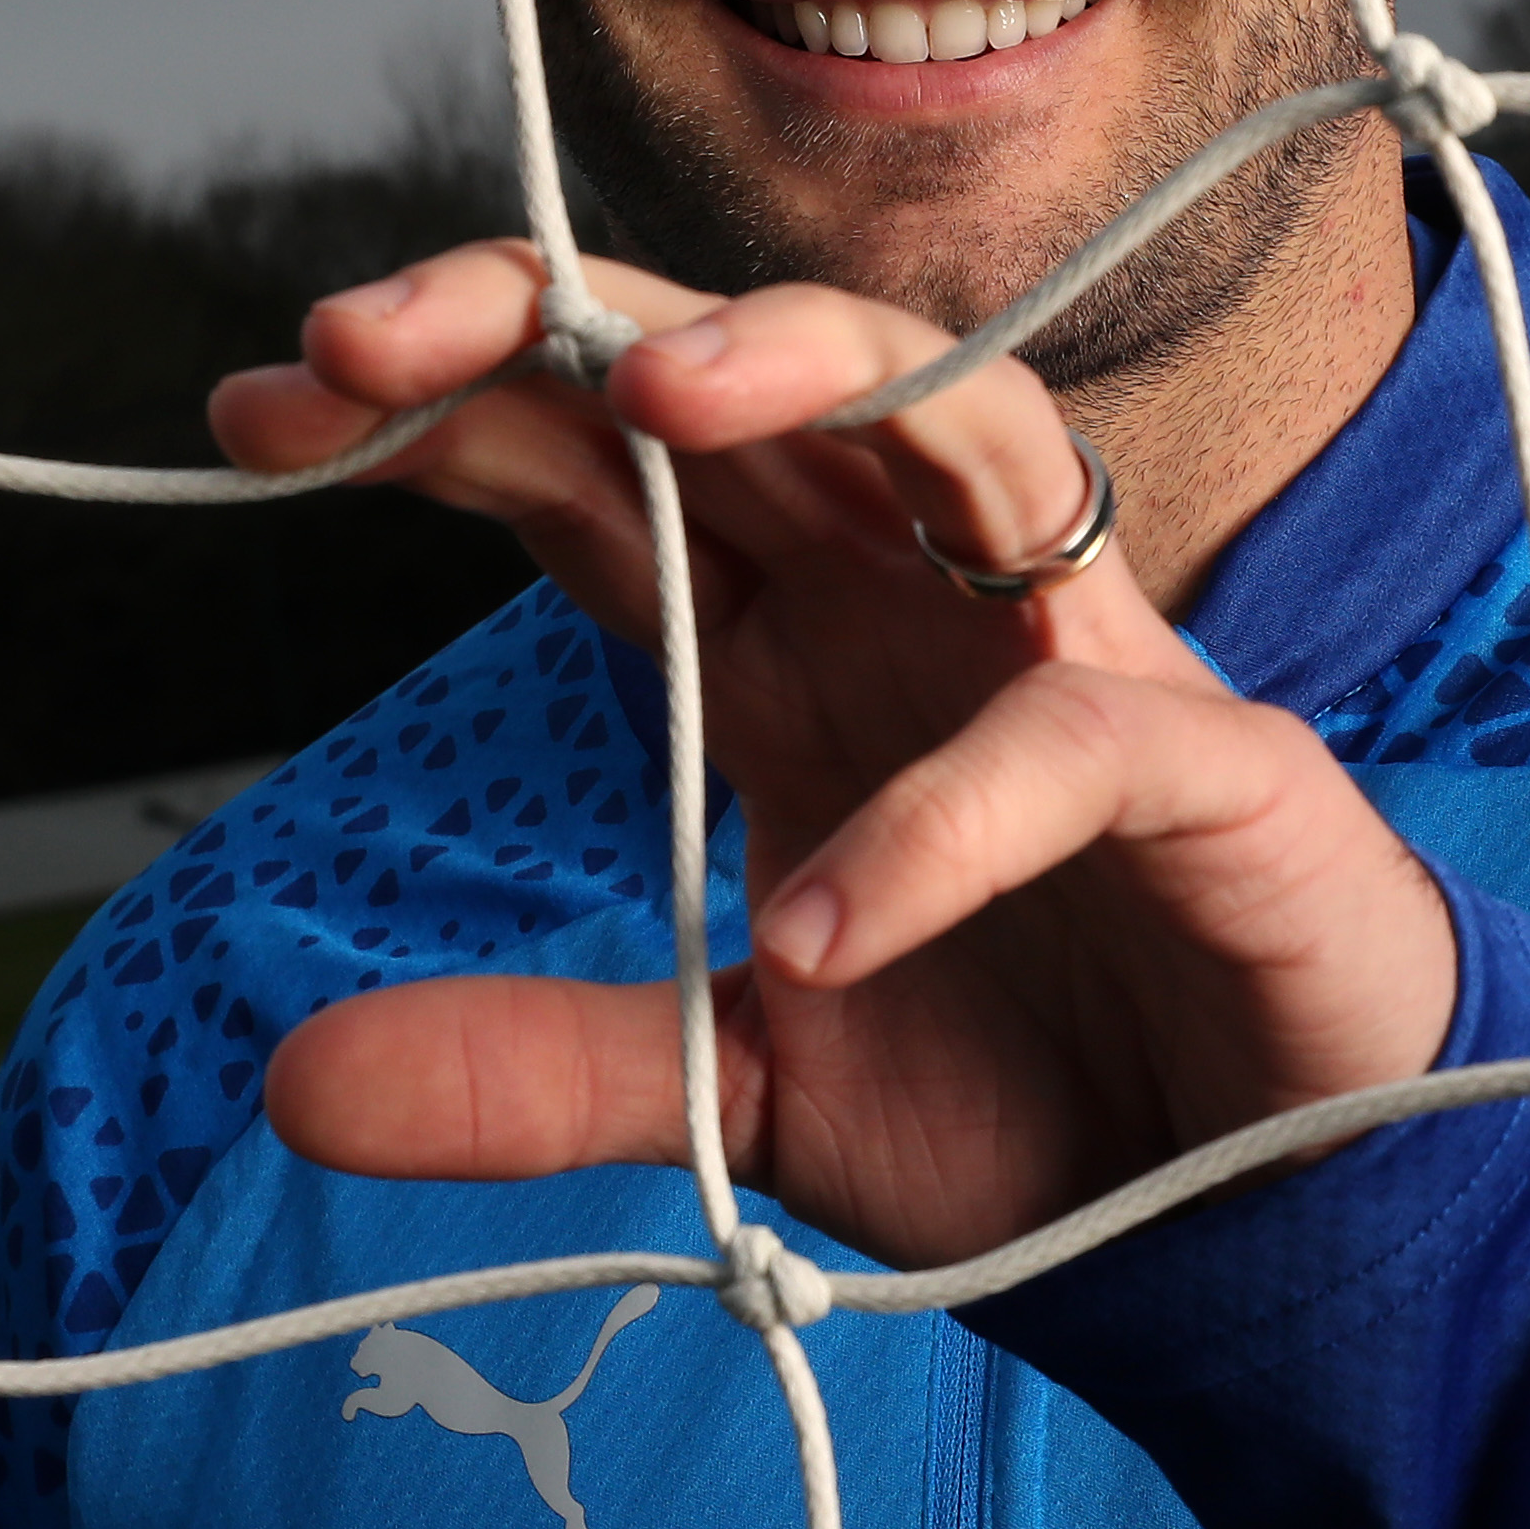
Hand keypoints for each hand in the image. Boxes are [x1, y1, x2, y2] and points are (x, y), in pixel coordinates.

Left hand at [209, 244, 1455, 1271]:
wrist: (1273, 1211)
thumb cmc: (1033, 1089)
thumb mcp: (744, 1089)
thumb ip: (545, 1065)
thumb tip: (288, 1080)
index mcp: (794, 632)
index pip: (598, 457)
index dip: (439, 405)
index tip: (257, 405)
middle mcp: (920, 595)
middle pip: (744, 367)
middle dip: (558, 317)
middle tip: (365, 335)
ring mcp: (1077, 653)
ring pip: (960, 411)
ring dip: (811, 371)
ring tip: (654, 406)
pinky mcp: (1214, 765)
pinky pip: (1073, 736)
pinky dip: (948, 820)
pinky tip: (831, 929)